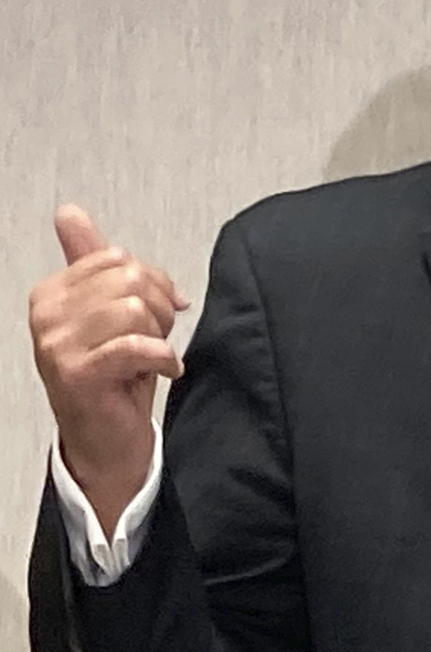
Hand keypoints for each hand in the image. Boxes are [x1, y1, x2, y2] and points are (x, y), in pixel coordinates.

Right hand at [29, 205, 187, 533]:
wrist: (107, 439)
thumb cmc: (114, 377)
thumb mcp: (107, 313)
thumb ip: (92, 262)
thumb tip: (69, 212)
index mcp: (51, 292)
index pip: (118, 258)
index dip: (153, 284)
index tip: (156, 314)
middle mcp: (45, 314)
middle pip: (130, 280)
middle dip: (160, 309)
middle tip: (156, 340)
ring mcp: (56, 344)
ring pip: (136, 310)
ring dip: (161, 336)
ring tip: (154, 357)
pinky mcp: (76, 373)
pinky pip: (136, 346)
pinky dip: (163, 358)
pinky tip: (164, 371)